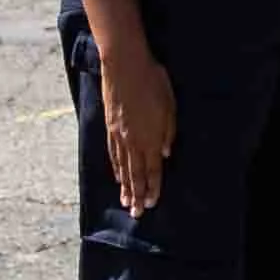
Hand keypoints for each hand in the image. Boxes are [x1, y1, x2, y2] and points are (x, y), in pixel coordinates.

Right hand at [94, 34, 172, 215]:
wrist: (124, 65)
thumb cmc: (153, 82)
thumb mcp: (169, 105)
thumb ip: (168, 131)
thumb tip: (166, 154)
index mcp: (150, 136)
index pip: (152, 169)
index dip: (153, 187)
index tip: (152, 204)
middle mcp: (132, 139)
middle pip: (135, 173)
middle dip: (137, 195)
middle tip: (137, 214)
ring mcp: (118, 134)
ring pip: (122, 166)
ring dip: (125, 186)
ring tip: (126, 202)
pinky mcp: (109, 126)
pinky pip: (113, 153)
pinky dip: (116, 167)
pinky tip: (118, 176)